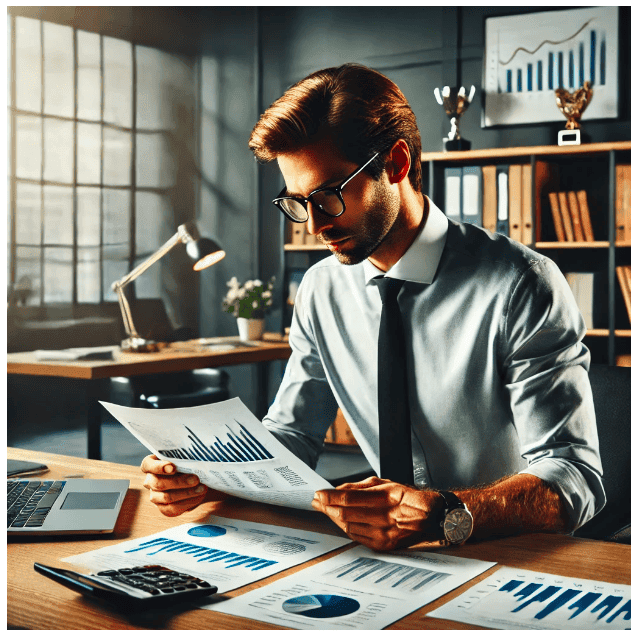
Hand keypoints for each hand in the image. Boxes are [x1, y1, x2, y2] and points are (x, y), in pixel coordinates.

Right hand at [140, 454, 225, 516]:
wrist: (195, 478)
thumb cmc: (187, 462)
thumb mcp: (185, 456)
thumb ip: (185, 455)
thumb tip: (195, 454)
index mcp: (150, 465)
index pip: (148, 465)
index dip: (159, 467)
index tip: (173, 467)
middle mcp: (150, 481)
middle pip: (158, 483)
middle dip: (179, 482)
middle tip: (196, 479)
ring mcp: (155, 496)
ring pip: (166, 497)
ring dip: (187, 493)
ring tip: (202, 488)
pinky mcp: (164, 508)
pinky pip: (173, 508)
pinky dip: (189, 502)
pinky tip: (200, 495)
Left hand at [312, 476, 442, 550]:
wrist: (431, 518)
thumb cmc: (408, 498)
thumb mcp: (386, 483)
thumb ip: (360, 487)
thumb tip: (338, 489)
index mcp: (387, 497)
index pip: (350, 498)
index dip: (331, 497)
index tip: (319, 494)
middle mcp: (386, 517)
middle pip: (346, 514)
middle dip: (327, 507)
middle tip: (317, 502)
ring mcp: (385, 534)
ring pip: (349, 527)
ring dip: (333, 518)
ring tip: (325, 510)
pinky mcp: (384, 545)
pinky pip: (357, 537)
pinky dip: (345, 528)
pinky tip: (339, 521)